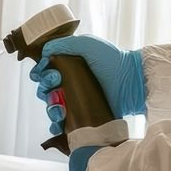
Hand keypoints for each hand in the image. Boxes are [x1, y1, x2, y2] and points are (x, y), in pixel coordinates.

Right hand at [30, 35, 146, 136]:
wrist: (131, 80)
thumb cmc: (112, 59)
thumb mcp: (87, 44)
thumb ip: (63, 44)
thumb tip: (44, 52)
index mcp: (69, 67)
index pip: (46, 72)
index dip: (40, 73)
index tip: (43, 72)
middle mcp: (71, 84)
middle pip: (46, 90)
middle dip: (45, 88)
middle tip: (56, 83)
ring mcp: (77, 102)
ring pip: (52, 108)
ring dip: (50, 108)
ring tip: (59, 108)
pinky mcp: (84, 117)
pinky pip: (64, 124)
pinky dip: (56, 126)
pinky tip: (58, 124)